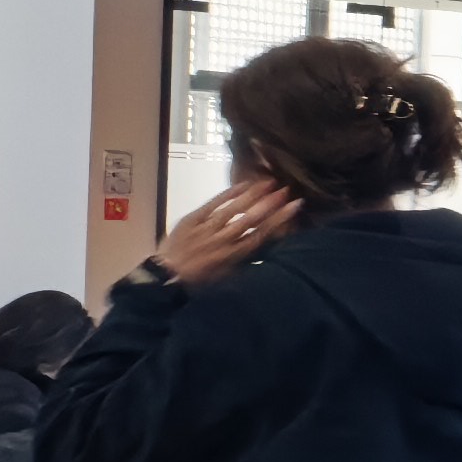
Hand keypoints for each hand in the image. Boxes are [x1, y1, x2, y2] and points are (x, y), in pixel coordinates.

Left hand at [155, 177, 299, 286]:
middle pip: (251, 219)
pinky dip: (228, 193)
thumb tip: (267, 243)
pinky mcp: (192, 220)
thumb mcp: (228, 275)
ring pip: (233, 209)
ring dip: (252, 195)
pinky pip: (212, 204)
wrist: (166, 276)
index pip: (262, 234)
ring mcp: (207, 228)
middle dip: (270, 204)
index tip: (295, 206)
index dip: (280, 219)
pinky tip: (242, 184)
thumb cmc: (200, 279)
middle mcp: (223, 240)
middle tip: (286, 190)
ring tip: (268, 182)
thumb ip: (247, 259)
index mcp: (234, 255)